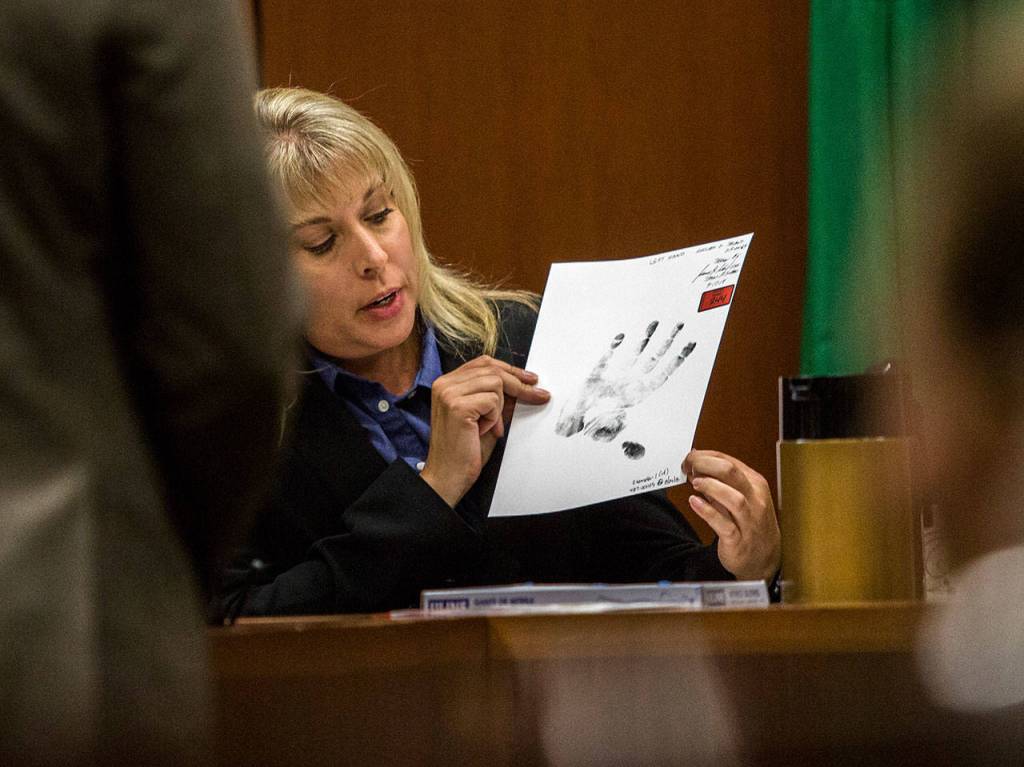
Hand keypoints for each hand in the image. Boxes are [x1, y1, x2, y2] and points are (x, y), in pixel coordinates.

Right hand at [420, 355, 549, 506]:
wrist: (448, 476)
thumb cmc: (464, 451)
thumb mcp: (486, 417)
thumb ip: (498, 399)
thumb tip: (523, 384)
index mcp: (447, 384)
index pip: (484, 363)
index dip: (510, 370)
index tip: (531, 379)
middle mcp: (444, 384)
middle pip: (493, 370)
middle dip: (519, 385)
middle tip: (539, 396)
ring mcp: (449, 393)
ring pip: (496, 384)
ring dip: (499, 408)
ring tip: (488, 427)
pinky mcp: (457, 406)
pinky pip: (493, 401)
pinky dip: (494, 418)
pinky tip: (483, 431)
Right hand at [555, 320, 695, 450]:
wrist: (572, 426)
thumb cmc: (591, 427)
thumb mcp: (606, 427)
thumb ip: (613, 423)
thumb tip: (620, 418)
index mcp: (637, 395)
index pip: (662, 374)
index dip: (677, 359)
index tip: (689, 344)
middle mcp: (630, 384)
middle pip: (654, 359)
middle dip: (667, 341)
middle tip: (679, 324)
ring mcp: (615, 378)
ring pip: (635, 354)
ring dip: (645, 338)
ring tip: (656, 322)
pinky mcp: (597, 374)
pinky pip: (608, 357)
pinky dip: (614, 347)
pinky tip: (621, 337)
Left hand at [683, 449, 780, 580]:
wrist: (764, 558)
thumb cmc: (749, 523)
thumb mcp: (739, 496)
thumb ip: (718, 480)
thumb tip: (697, 459)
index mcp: (755, 484)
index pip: (729, 461)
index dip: (705, 456)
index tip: (689, 458)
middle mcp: (755, 500)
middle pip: (731, 472)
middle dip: (706, 464)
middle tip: (688, 466)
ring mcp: (749, 521)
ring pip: (733, 498)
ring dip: (710, 486)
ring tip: (694, 482)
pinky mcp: (738, 540)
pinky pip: (724, 524)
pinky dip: (707, 511)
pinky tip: (694, 502)